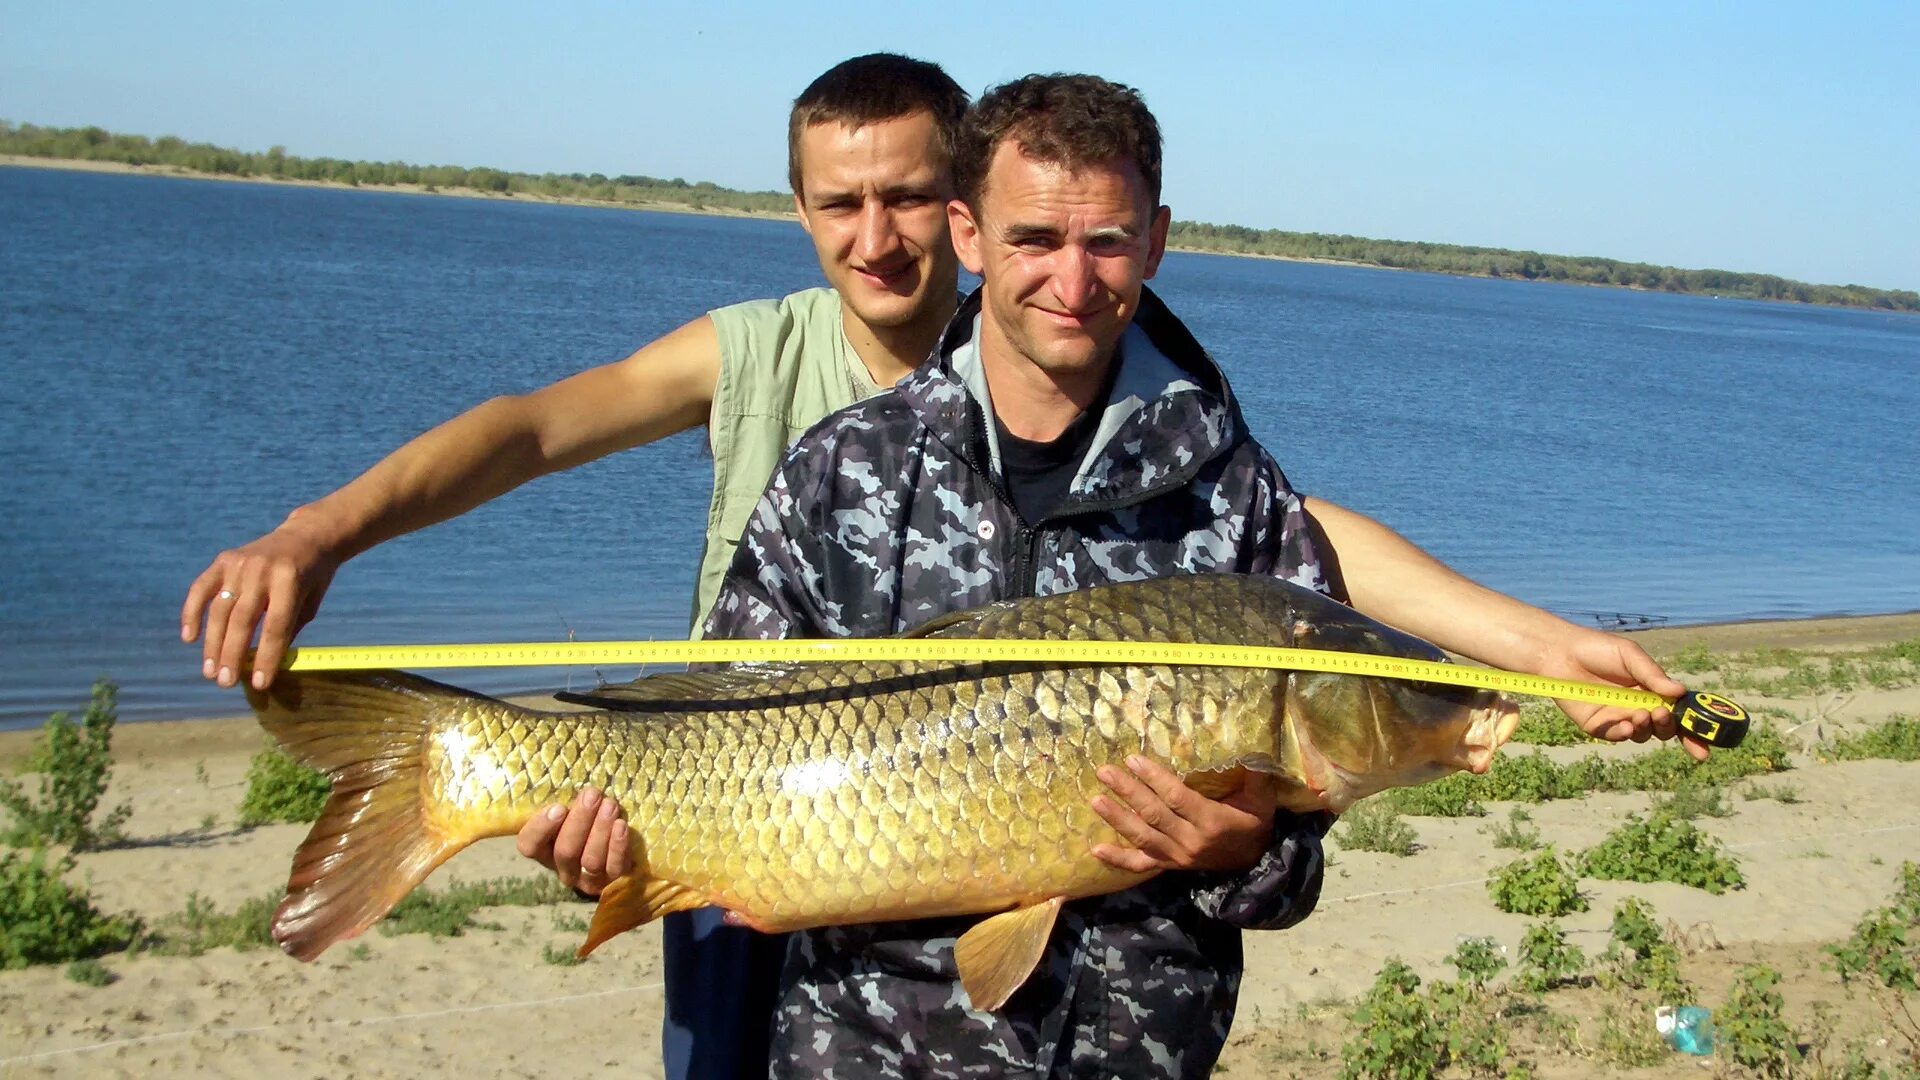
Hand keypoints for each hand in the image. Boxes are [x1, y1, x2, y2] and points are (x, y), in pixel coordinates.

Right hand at [182, 522, 339, 689]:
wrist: (305, 535)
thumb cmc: (313, 577)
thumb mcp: (310, 603)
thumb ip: (289, 630)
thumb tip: (265, 666)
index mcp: (290, 580)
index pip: (275, 626)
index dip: (266, 657)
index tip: (258, 684)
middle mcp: (262, 570)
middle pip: (243, 620)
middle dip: (232, 654)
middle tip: (225, 683)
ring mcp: (240, 563)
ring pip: (219, 609)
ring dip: (212, 643)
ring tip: (210, 671)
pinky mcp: (223, 560)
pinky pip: (201, 589)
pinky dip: (191, 613)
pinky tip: (190, 638)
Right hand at [515, 787, 630, 896]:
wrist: (615, 841)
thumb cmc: (585, 816)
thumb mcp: (568, 809)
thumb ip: (561, 798)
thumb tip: (566, 766)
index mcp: (543, 850)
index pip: (529, 846)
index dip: (541, 828)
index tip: (558, 807)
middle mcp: (562, 868)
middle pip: (565, 851)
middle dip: (580, 821)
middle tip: (592, 796)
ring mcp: (587, 878)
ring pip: (590, 861)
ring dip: (600, 831)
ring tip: (610, 806)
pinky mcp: (613, 879)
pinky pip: (615, 867)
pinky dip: (618, 846)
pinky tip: (621, 826)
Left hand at [1089, 756, 1276, 873]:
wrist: (1254, 862)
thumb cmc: (1255, 824)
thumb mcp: (1262, 801)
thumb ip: (1257, 777)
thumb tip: (1254, 749)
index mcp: (1211, 821)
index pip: (1177, 797)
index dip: (1154, 779)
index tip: (1133, 760)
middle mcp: (1191, 841)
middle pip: (1154, 815)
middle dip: (1128, 792)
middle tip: (1105, 772)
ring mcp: (1177, 856)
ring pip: (1143, 838)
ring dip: (1117, 819)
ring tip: (1095, 800)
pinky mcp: (1169, 865)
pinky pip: (1141, 865)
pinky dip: (1119, 859)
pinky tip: (1096, 849)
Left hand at [1535, 628, 1709, 760]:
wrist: (1560, 653)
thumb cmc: (1598, 650)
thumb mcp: (1630, 656)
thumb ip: (1653, 675)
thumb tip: (1680, 692)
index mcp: (1653, 690)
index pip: (1679, 712)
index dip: (1695, 730)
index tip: (1706, 746)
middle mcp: (1640, 707)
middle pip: (1665, 728)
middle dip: (1669, 727)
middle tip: (1662, 715)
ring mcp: (1619, 718)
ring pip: (1643, 734)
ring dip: (1648, 729)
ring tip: (1641, 714)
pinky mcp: (1599, 726)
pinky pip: (1617, 736)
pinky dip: (1625, 733)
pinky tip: (1626, 723)